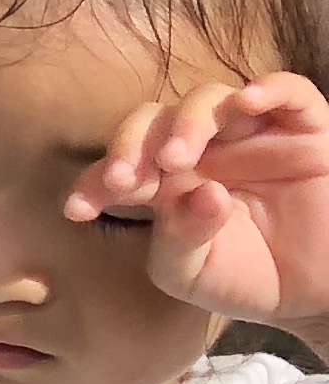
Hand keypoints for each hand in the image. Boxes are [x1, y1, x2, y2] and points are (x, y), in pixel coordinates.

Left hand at [71, 75, 328, 322]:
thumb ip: (178, 239)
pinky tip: (248, 100)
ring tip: (175, 160)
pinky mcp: (306, 129)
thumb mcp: (194, 273)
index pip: (121, 164)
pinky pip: (290, 92)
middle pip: (155, 119)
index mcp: (165, 179)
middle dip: (131, 145)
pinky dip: (269, 87)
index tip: (79, 210)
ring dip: (186, 123)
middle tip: (126, 180)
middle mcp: (203, 146)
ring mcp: (252, 133)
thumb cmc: (245, 277)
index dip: (96, 181)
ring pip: (209, 99)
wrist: (316, 295)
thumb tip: (201, 194)